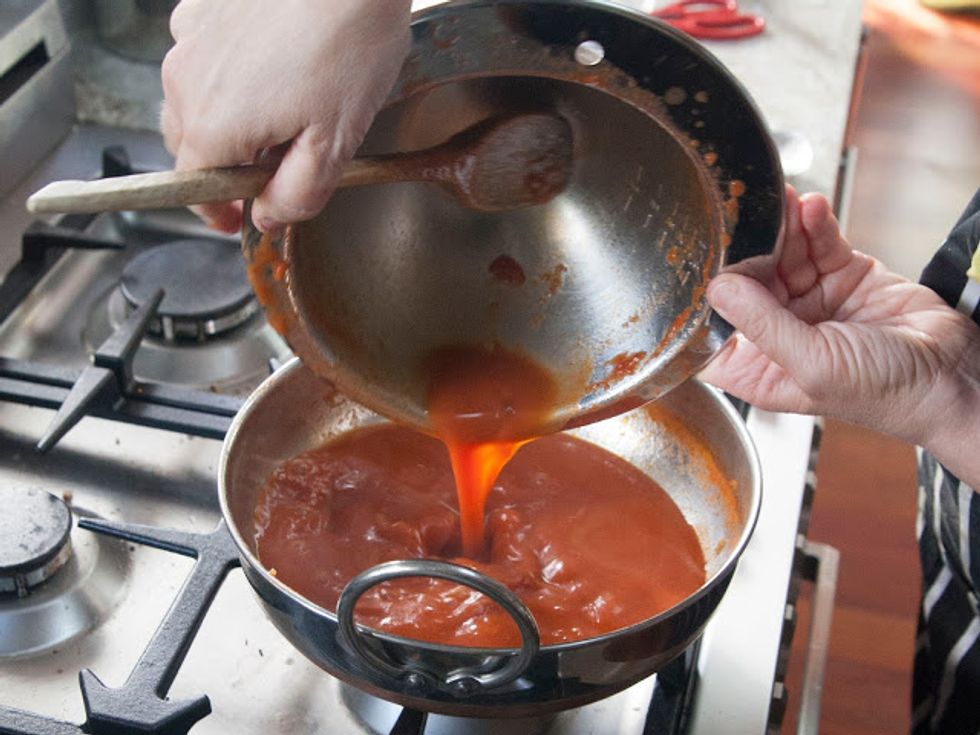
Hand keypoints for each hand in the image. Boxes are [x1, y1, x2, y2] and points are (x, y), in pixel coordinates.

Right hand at [161, 0, 411, 232]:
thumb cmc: (348, 44)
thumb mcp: (335, 142)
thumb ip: (298, 193)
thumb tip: (269, 217)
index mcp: (214, 127)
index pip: (194, 188)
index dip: (217, 211)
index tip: (237, 218)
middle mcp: (186, 81)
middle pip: (190, 144)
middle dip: (224, 166)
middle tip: (268, 171)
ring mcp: (190, 38)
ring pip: (193, 98)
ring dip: (225, 117)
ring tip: (278, 114)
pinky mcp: (202, 6)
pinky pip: (201, 54)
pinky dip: (227, 72)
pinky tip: (270, 66)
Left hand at [700, 186, 979, 486]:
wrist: (953, 378)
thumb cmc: (886, 393)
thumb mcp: (813, 363)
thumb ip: (763, 325)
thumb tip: (719, 290)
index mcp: (760, 371)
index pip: (712, 334)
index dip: (703, 302)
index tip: (700, 266)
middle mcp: (778, 337)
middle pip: (745, 285)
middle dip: (745, 251)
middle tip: (744, 219)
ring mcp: (810, 304)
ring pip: (781, 258)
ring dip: (780, 230)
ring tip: (781, 202)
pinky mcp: (843, 278)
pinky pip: (819, 246)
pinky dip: (814, 226)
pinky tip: (811, 209)